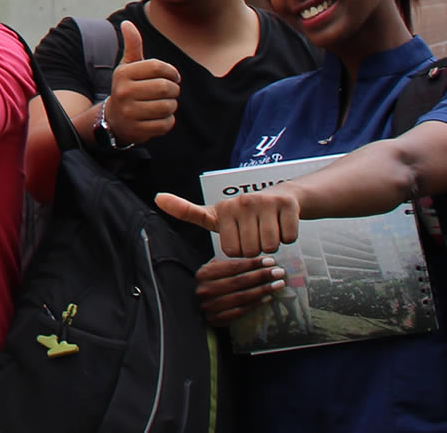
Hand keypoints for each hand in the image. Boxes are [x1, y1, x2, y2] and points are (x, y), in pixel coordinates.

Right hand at [103, 22, 181, 145]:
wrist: (113, 120)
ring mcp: (129, 112)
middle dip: (173, 90)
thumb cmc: (127, 88)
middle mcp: (123, 92)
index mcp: (124, 74)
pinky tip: (158, 118)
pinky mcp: (137, 130)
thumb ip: (132, 46)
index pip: (158, 67)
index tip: (172, 76)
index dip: (172, 72)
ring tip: (163, 105)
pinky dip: (167, 121)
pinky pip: (165, 124)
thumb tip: (127, 24)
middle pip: (165, 87)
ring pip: (168, 106)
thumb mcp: (127, 67)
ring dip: (171, 106)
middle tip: (169, 92)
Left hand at [157, 190, 301, 257]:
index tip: (228, 233)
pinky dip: (288, 237)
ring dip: (272, 245)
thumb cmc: (244, 214)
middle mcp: (242, 203)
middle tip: (255, 234)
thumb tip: (158, 197)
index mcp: (222, 209)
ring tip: (267, 229)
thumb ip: (188, 212)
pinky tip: (281, 225)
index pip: (230, 250)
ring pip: (270, 246)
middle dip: (255, 249)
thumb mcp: (214, 215)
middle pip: (250, 251)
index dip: (236, 250)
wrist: (282, 197)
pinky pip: (288, 238)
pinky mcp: (286, 204)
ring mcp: (265, 202)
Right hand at [195, 257, 285, 326]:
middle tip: (279, 272)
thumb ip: (230, 264)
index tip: (270, 261)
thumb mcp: (215, 270)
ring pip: (242, 296)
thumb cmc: (213, 283)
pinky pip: (241, 311)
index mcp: (204, 274)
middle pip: (239, 281)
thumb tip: (259, 260)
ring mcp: (209, 306)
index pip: (233, 266)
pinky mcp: (216, 319)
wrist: (199, 305)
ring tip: (278, 284)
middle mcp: (205, 289)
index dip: (253, 263)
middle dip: (262, 275)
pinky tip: (268, 298)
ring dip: (263, 290)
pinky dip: (256, 304)